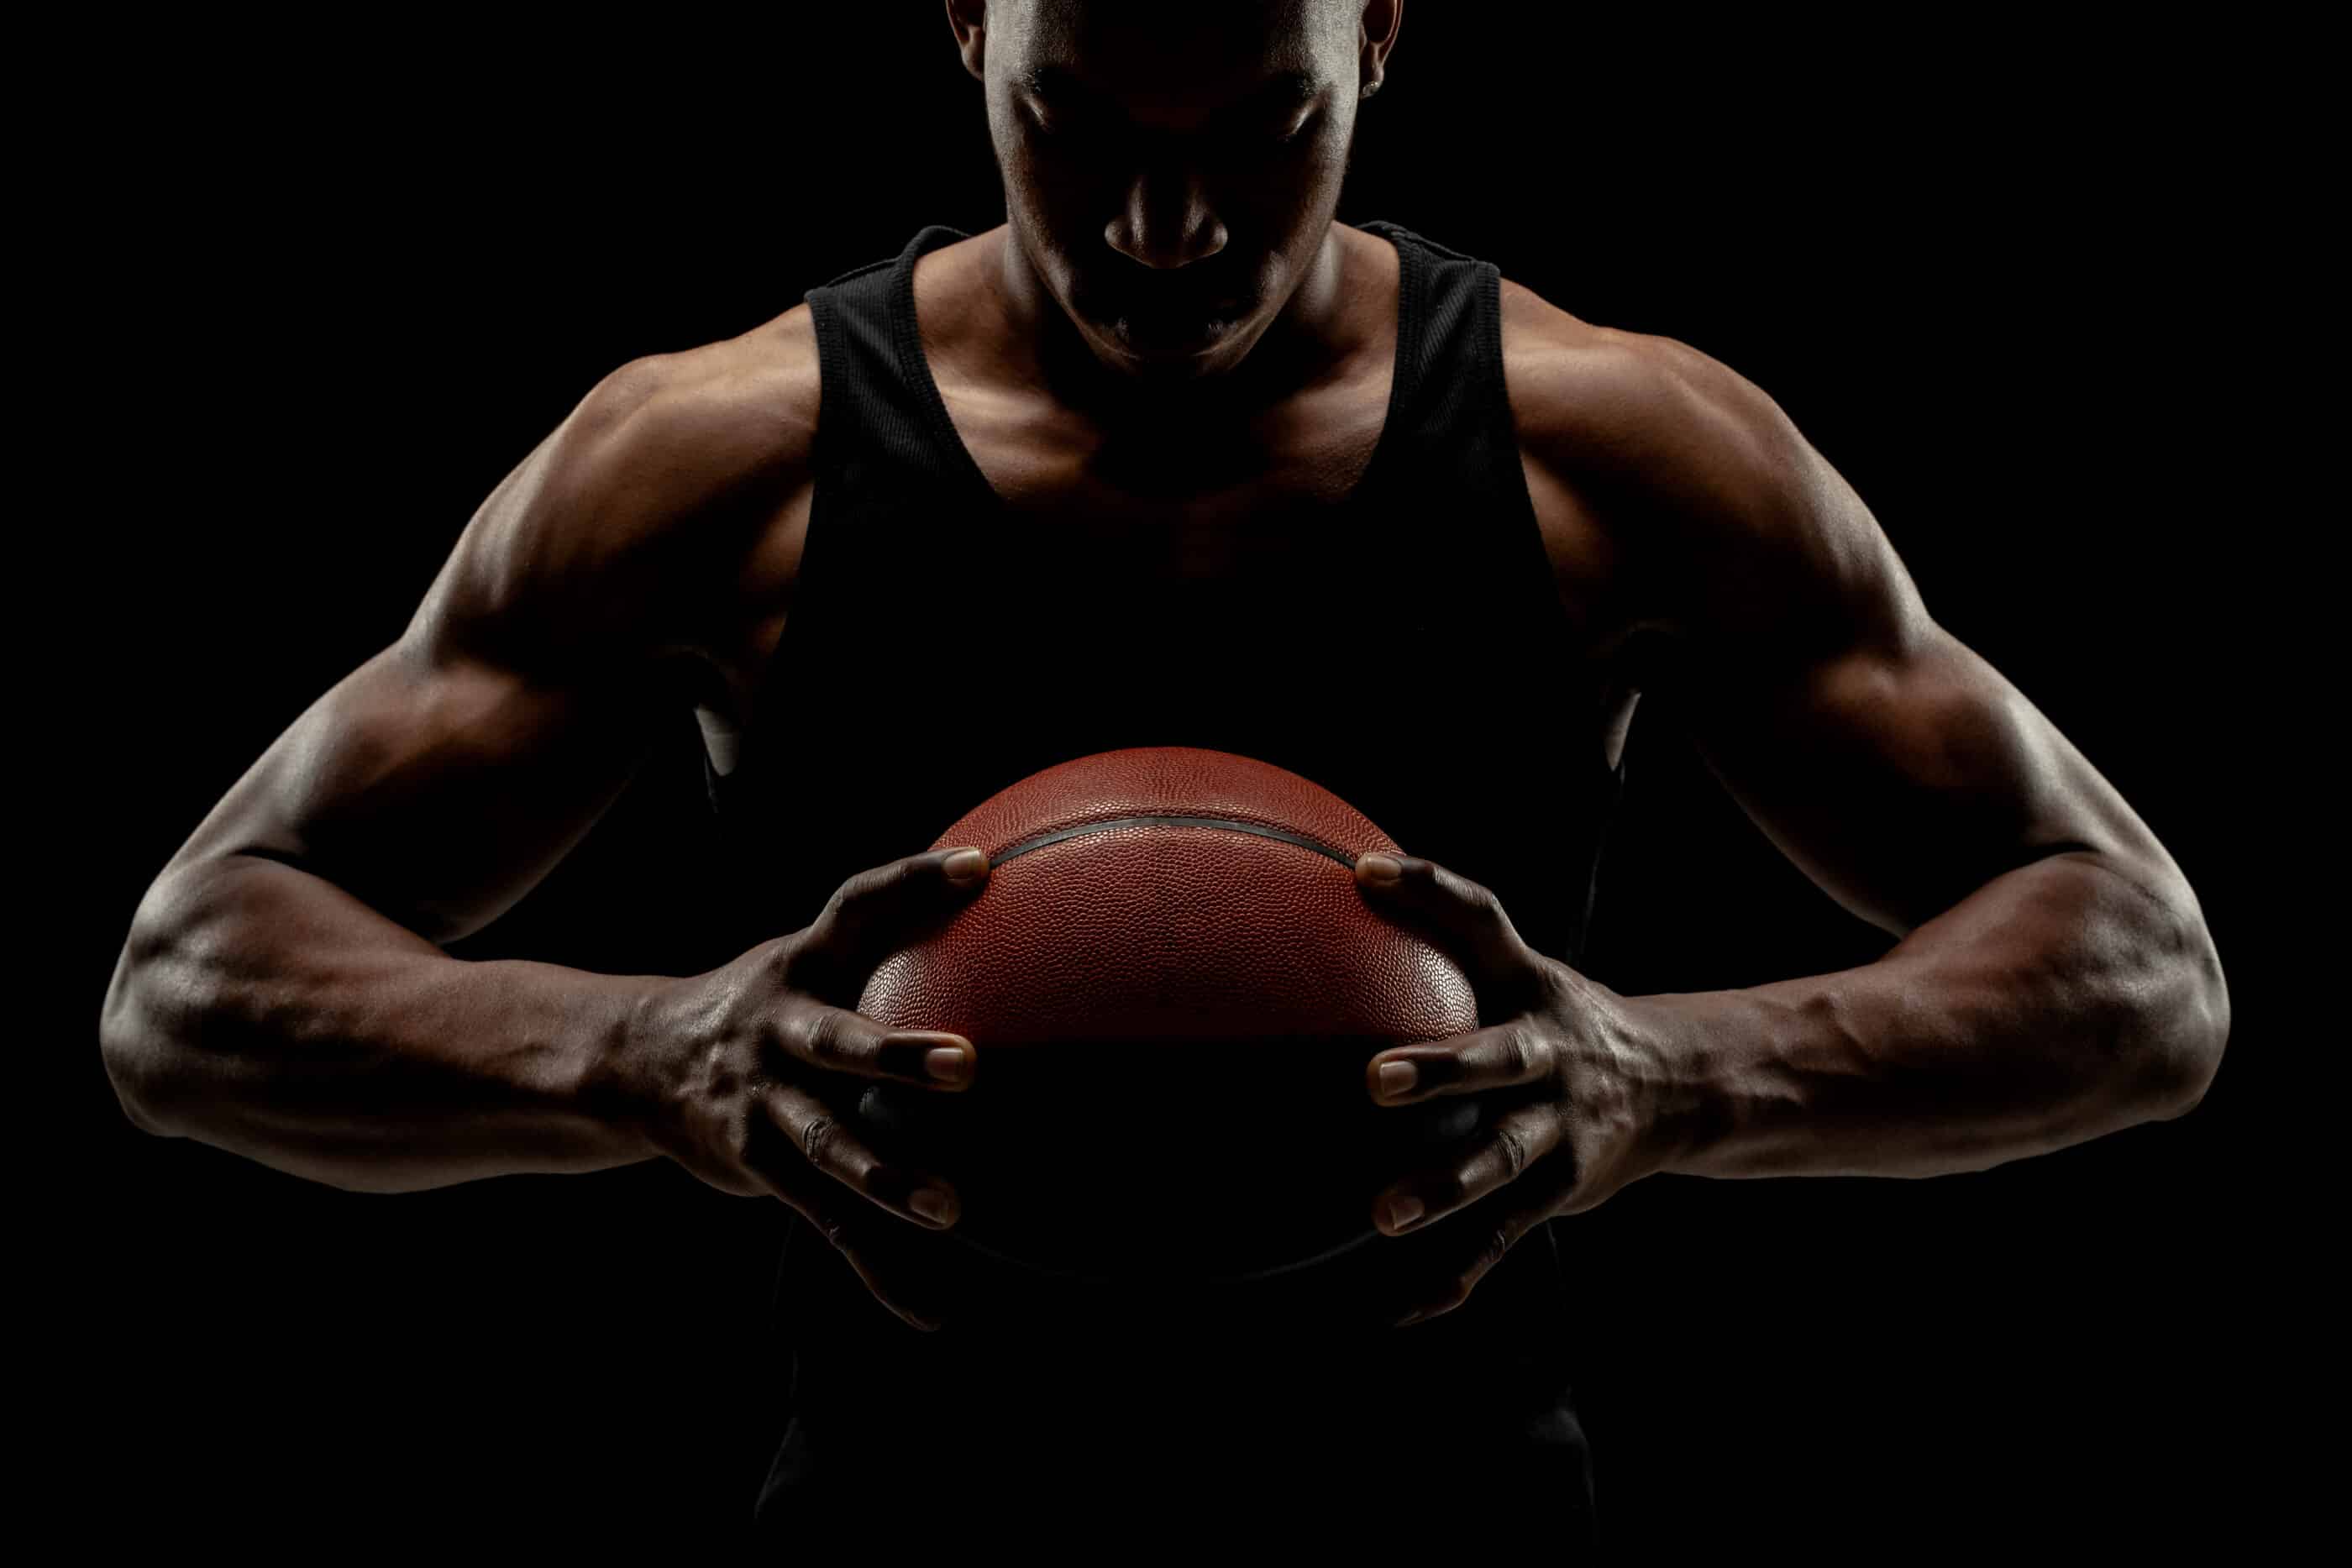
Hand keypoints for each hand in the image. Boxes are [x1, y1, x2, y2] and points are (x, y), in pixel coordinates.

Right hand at [604, 845, 993, 1332]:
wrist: (632, 1061)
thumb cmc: (764, 1001)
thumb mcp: (809, 954)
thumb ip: (888, 928)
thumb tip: (996, 874)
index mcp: (801, 965)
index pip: (859, 907)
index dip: (915, 881)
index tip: (980, 867)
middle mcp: (778, 1031)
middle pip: (837, 1041)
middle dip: (895, 1055)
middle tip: (966, 1062)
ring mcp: (763, 1104)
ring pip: (827, 1145)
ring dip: (887, 1177)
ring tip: (950, 1208)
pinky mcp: (760, 1167)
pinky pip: (827, 1224)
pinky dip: (879, 1269)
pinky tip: (929, 1310)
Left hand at [1352, 850, 1673, 1327]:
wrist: (1682, 1086)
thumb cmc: (1562, 1017)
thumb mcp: (1522, 968)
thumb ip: (1446, 930)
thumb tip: (1348, 872)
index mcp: (1533, 988)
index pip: (1483, 921)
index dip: (1429, 890)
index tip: (1366, 872)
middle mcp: (1550, 1056)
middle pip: (1498, 1057)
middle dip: (1442, 1068)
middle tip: (1375, 1079)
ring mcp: (1561, 1128)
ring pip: (1504, 1161)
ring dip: (1447, 1188)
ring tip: (1384, 1213)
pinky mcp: (1560, 1190)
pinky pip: (1505, 1237)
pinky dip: (1458, 1274)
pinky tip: (1405, 1308)